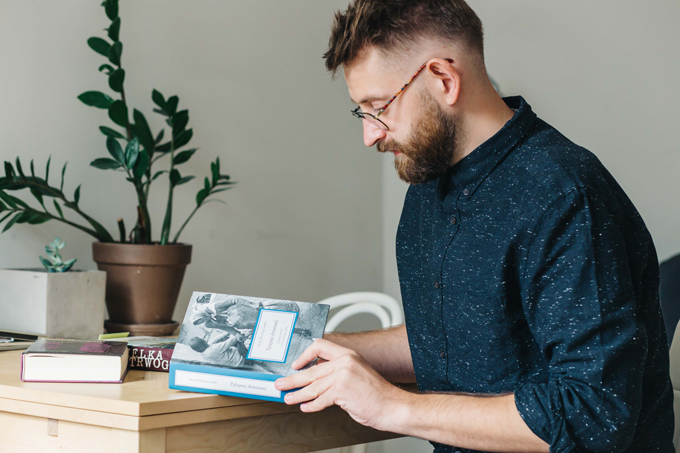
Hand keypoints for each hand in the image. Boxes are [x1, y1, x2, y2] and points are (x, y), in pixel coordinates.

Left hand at [274, 339, 405, 430]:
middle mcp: (345, 362)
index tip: (296, 364)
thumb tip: (316, 377)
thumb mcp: (357, 372)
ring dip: (297, 394)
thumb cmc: (376, 393)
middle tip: (281, 384)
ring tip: (288, 398)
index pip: (320, 345)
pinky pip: (320, 399)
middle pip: (311, 370)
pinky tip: (305, 407)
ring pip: (312, 386)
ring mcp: (343, 376)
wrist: (392, 406)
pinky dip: (311, 405)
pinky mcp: (342, 391)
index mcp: (348, 354)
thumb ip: (338, 371)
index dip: (305, 355)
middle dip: (293, 379)